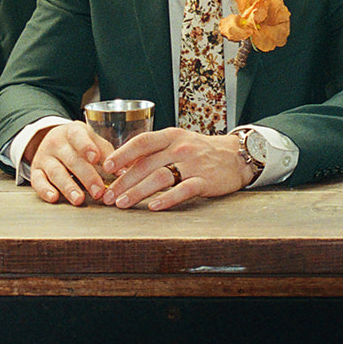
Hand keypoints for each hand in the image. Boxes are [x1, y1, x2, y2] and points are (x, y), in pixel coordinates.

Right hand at [25, 121, 113, 204]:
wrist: (53, 140)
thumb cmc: (80, 143)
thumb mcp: (93, 141)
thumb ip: (108, 154)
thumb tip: (126, 170)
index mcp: (73, 132)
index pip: (79, 137)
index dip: (87, 147)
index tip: (95, 158)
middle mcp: (56, 142)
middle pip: (71, 159)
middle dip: (86, 176)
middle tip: (98, 191)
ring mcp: (44, 157)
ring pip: (56, 172)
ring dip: (68, 187)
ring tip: (79, 200)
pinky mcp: (36, 170)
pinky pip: (37, 181)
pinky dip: (45, 190)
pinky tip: (54, 198)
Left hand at [101, 127, 250, 210]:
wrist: (236, 156)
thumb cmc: (202, 151)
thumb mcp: (179, 142)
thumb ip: (156, 151)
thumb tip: (125, 166)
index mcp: (171, 136)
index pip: (141, 142)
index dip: (122, 154)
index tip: (106, 167)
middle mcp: (180, 147)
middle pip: (145, 164)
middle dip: (122, 182)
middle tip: (108, 196)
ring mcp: (193, 164)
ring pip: (159, 178)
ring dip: (137, 192)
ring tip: (122, 203)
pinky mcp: (205, 180)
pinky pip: (182, 190)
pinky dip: (166, 199)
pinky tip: (153, 207)